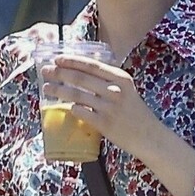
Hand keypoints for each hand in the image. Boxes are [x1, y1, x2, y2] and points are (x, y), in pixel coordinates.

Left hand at [44, 54, 164, 158]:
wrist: (149, 136)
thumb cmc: (135, 112)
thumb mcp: (126, 89)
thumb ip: (108, 80)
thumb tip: (80, 71)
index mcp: (120, 78)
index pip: (91, 65)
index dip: (72, 61)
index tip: (57, 59)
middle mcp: (115, 90)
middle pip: (80, 78)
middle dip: (60, 73)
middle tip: (45, 71)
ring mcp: (109, 107)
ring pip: (77, 95)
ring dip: (59, 90)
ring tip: (46, 88)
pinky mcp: (104, 124)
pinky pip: (81, 112)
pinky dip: (71, 107)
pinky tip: (64, 106)